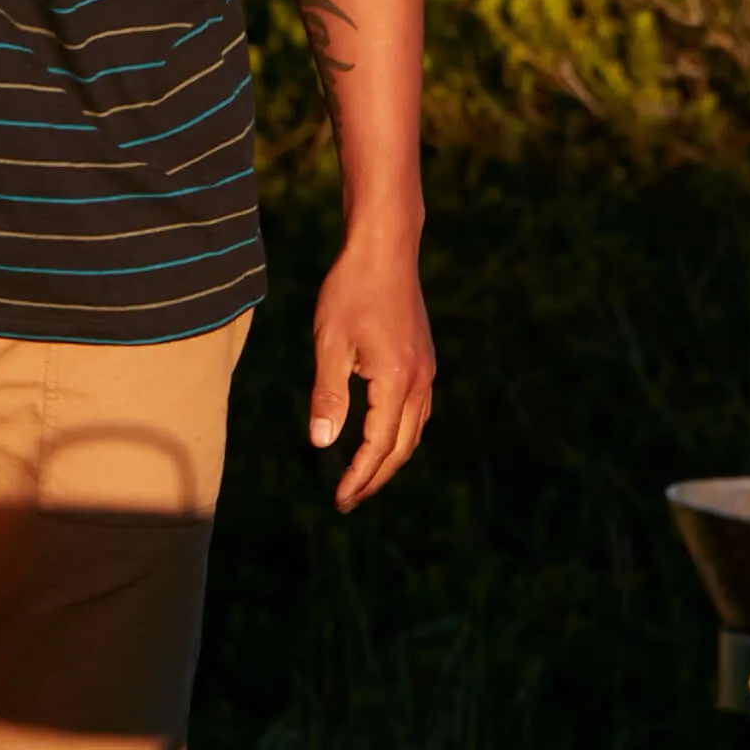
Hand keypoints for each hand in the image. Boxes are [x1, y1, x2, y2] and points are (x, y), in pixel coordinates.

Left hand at [307, 235, 433, 509]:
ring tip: (363, 476)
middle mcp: (419, 380)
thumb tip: (323, 444)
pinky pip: (418, 410)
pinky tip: (382, 435)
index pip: (379, 445)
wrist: (386, 249)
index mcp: (397, 380)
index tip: (340, 499)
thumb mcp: (330, 343)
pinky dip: (401, 434)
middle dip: (376, 477)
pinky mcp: (423, 358)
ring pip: (415, 430)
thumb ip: (328, 395)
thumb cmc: (351, 291)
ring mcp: (426, 369)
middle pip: (403, 446)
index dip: (360, 476)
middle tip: (348, 500)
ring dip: (391, 458)